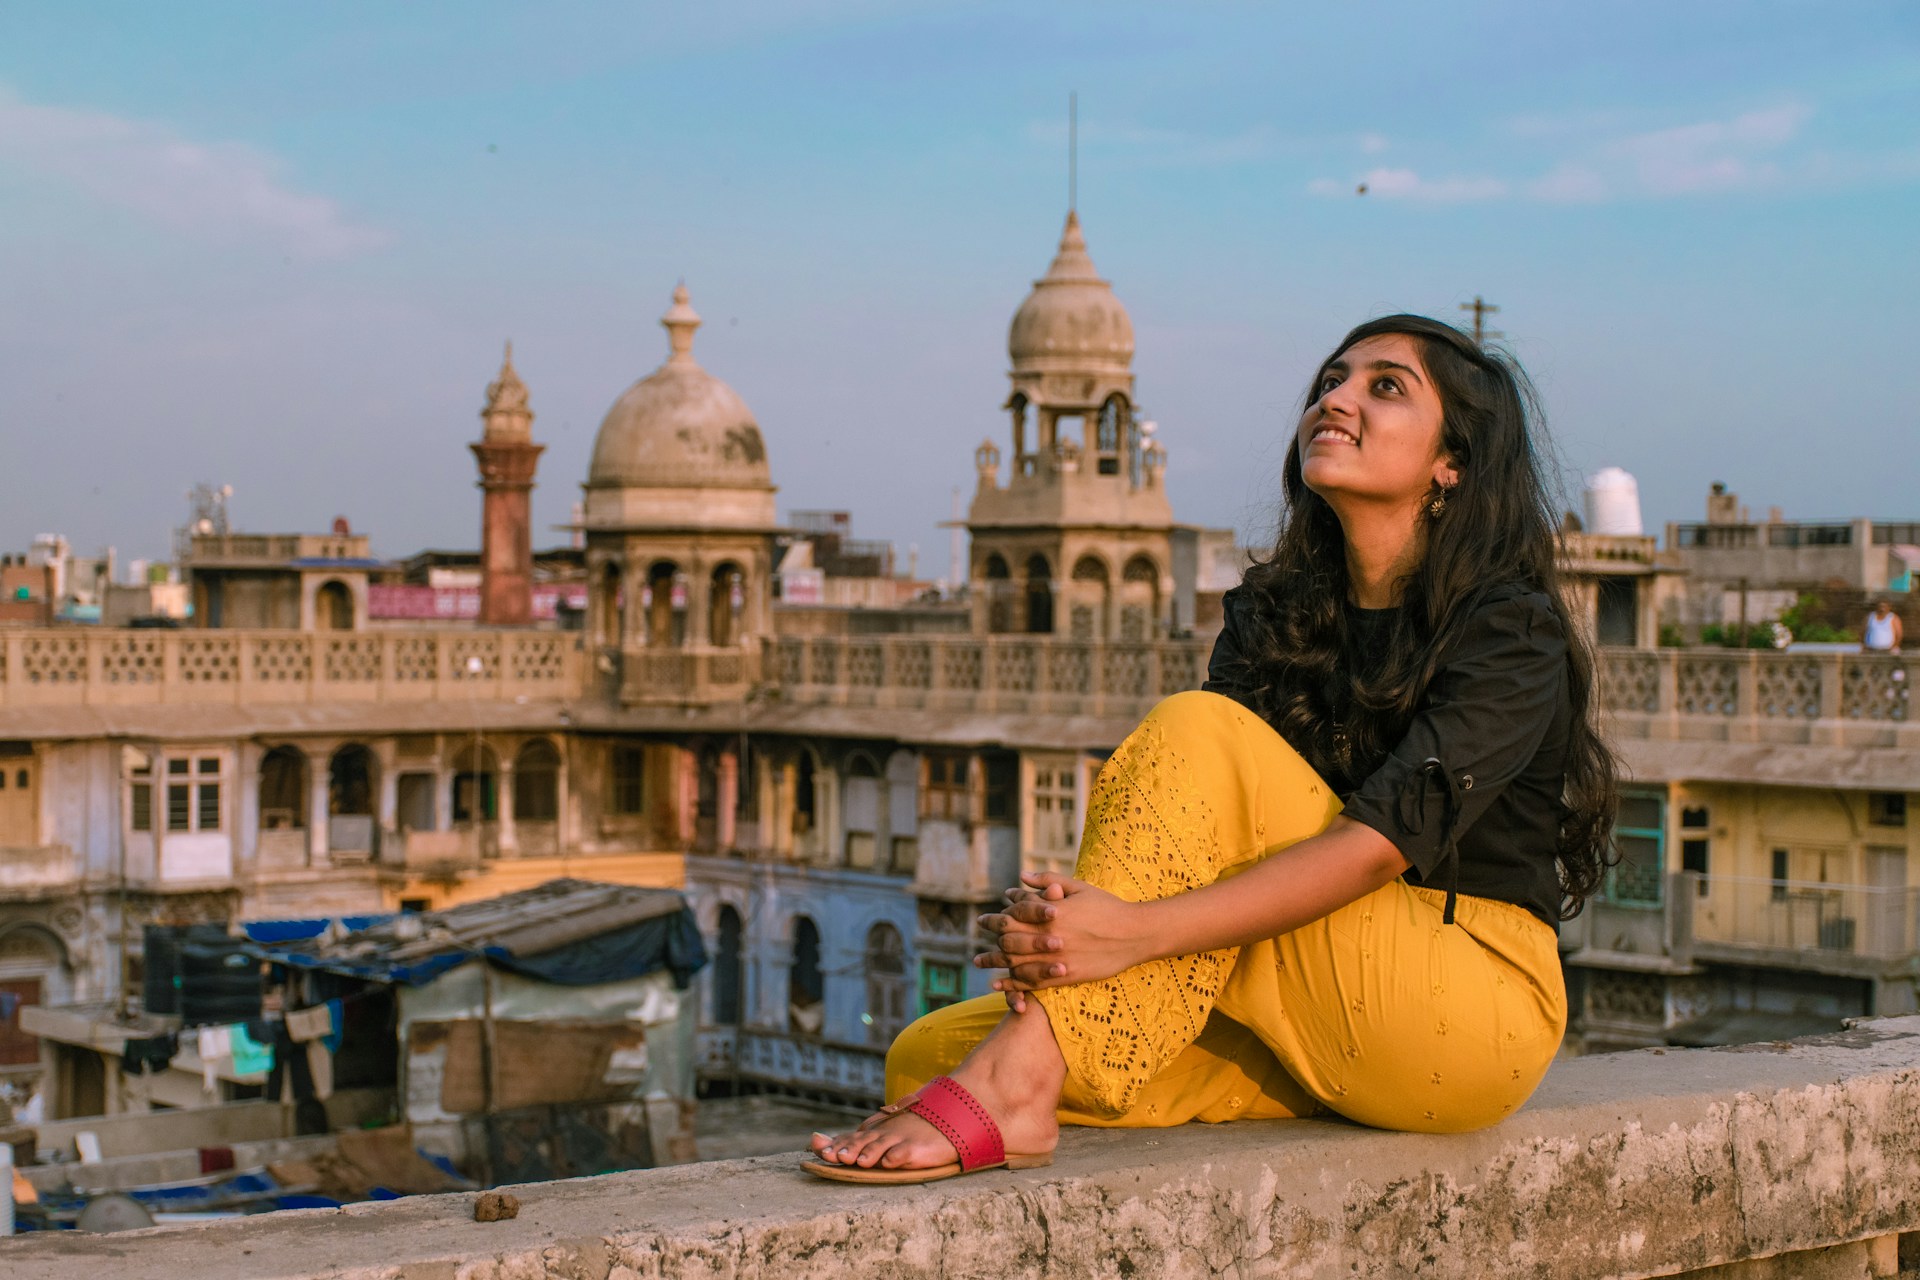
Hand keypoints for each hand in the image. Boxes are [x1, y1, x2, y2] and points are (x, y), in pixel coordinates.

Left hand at [974, 871, 1144, 997]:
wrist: (1134, 933)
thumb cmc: (1107, 906)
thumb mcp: (1079, 887)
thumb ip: (1049, 881)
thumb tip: (1021, 876)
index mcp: (1051, 913)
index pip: (1012, 916)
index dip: (994, 919)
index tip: (982, 920)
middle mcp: (1050, 937)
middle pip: (1009, 941)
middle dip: (990, 941)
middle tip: (978, 948)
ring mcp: (1058, 959)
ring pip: (1017, 963)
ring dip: (995, 963)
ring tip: (981, 963)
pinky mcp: (1067, 977)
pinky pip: (1034, 983)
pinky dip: (1013, 985)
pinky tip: (1000, 985)